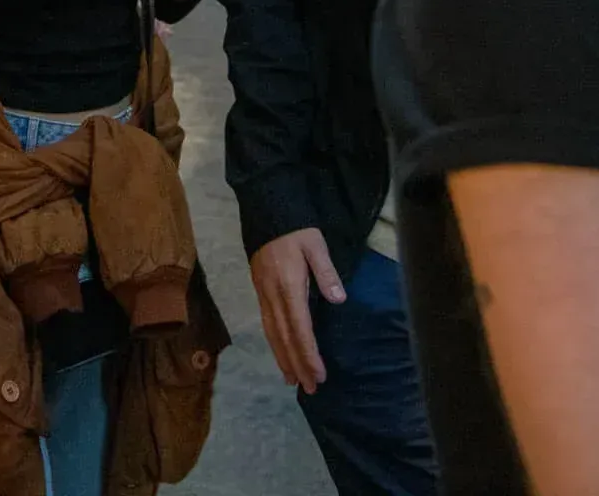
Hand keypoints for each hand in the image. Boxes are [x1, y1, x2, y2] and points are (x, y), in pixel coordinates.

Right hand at [249, 227, 345, 392]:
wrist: (266, 210)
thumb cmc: (296, 228)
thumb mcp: (315, 244)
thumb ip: (326, 272)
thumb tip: (339, 300)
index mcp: (289, 285)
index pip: (300, 328)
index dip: (308, 354)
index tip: (318, 375)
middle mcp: (273, 295)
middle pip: (284, 337)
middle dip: (296, 364)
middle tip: (309, 388)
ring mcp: (263, 293)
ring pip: (272, 333)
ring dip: (283, 358)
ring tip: (292, 379)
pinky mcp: (259, 290)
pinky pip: (266, 324)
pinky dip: (274, 343)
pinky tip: (280, 353)